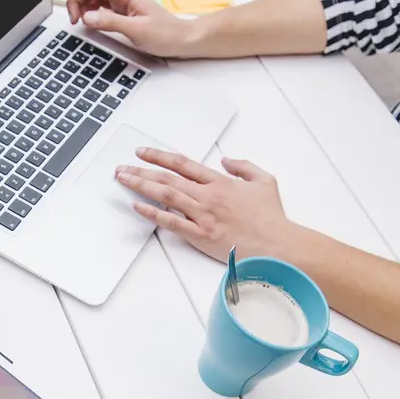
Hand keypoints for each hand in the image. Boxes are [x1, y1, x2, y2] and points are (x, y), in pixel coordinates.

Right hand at [48, 0, 195, 57]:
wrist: (180, 40)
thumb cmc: (165, 34)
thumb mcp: (136, 30)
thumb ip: (111, 22)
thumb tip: (88, 16)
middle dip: (75, 0)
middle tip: (74, 20)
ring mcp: (120, 2)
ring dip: (81, 8)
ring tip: (81, 22)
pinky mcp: (120, 12)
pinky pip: (98, 7)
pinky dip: (89, 13)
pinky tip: (90, 22)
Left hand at [116, 150, 301, 262]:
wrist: (277, 245)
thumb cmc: (272, 217)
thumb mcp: (265, 181)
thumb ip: (244, 167)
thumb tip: (226, 160)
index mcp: (220, 182)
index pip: (183, 163)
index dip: (159, 156)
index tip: (142, 153)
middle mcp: (208, 196)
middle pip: (167, 178)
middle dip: (141, 171)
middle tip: (122, 167)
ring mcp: (202, 215)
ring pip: (166, 195)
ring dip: (141, 186)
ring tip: (123, 180)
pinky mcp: (200, 236)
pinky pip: (172, 222)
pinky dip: (153, 213)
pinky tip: (138, 206)